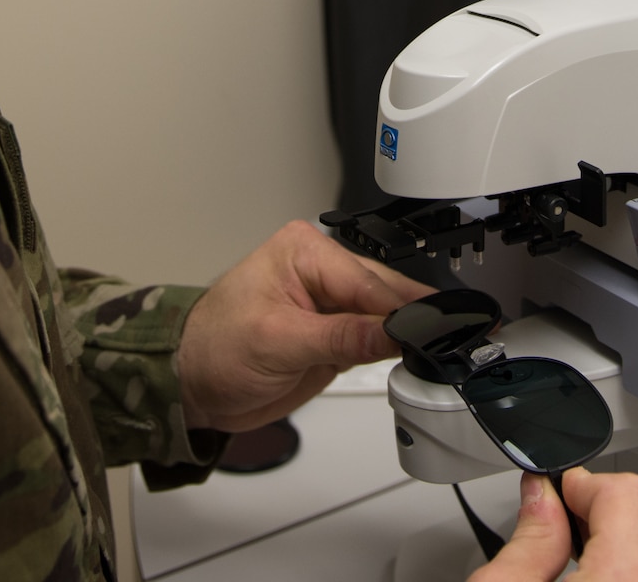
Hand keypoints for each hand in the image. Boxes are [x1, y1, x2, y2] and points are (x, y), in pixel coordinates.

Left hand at [176, 220, 433, 430]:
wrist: (194, 385)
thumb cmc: (214, 348)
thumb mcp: (277, 343)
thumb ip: (339, 337)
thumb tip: (390, 332)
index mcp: (304, 252)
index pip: (365, 280)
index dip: (398, 309)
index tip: (430, 330)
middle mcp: (322, 271)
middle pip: (383, 293)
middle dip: (409, 318)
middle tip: (443, 339)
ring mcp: (332, 305)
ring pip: (386, 316)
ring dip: (407, 333)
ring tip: (434, 349)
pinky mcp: (337, 335)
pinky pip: (377, 339)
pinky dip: (395, 349)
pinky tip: (414, 356)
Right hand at [471, 470, 637, 581]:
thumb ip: (528, 540)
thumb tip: (540, 496)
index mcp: (622, 580)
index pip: (627, 494)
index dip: (583, 482)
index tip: (556, 490)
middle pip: (637, 524)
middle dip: (589, 519)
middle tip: (548, 534)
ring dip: (605, 553)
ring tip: (561, 572)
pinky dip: (616, 578)